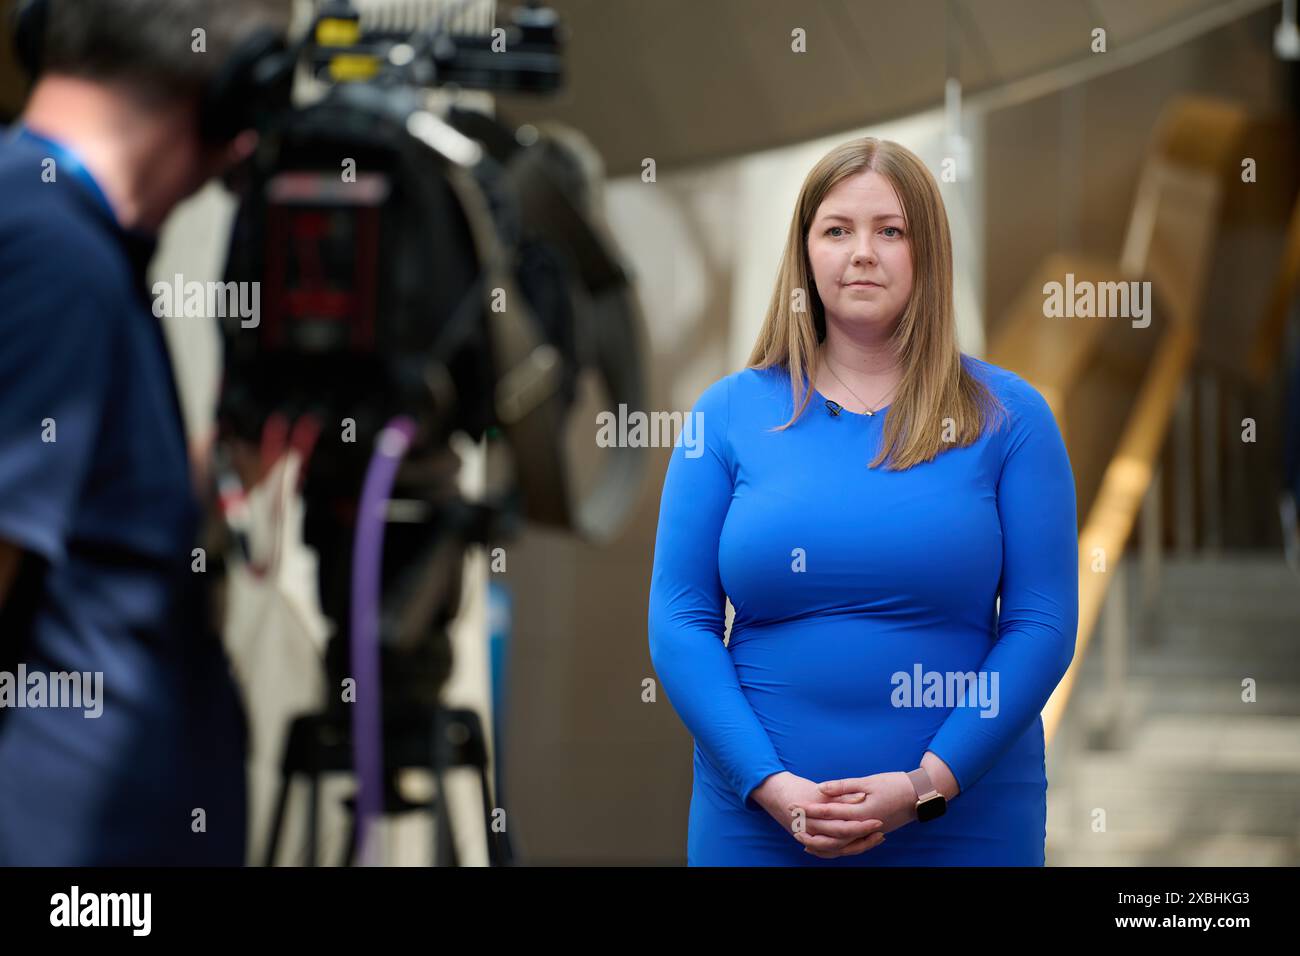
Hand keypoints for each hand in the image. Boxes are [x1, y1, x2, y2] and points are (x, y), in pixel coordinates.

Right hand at [752, 771, 885, 856]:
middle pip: (842, 841)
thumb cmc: (796, 788)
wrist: (772, 792)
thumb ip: (840, 795)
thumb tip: (861, 798)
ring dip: (856, 846)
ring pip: (836, 850)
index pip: (843, 827)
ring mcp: (808, 838)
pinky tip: (855, 846)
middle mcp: (811, 832)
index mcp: (815, 819)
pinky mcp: (808, 840)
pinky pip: (827, 852)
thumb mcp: (818, 790)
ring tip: (874, 839)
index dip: (862, 826)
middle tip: (881, 831)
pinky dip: (841, 850)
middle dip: (863, 838)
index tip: (878, 821)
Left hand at [802, 771, 917, 859]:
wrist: (918, 796)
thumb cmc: (894, 784)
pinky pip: (848, 846)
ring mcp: (867, 833)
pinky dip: (834, 847)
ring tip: (801, 836)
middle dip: (808, 825)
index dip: (808, 808)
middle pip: (829, 833)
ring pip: (838, 845)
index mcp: (861, 812)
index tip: (793, 804)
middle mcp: (862, 827)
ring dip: (818, 842)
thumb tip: (821, 789)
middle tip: (790, 817)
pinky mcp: (870, 835)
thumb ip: (843, 786)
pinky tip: (824, 843)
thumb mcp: (868, 781)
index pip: (828, 812)